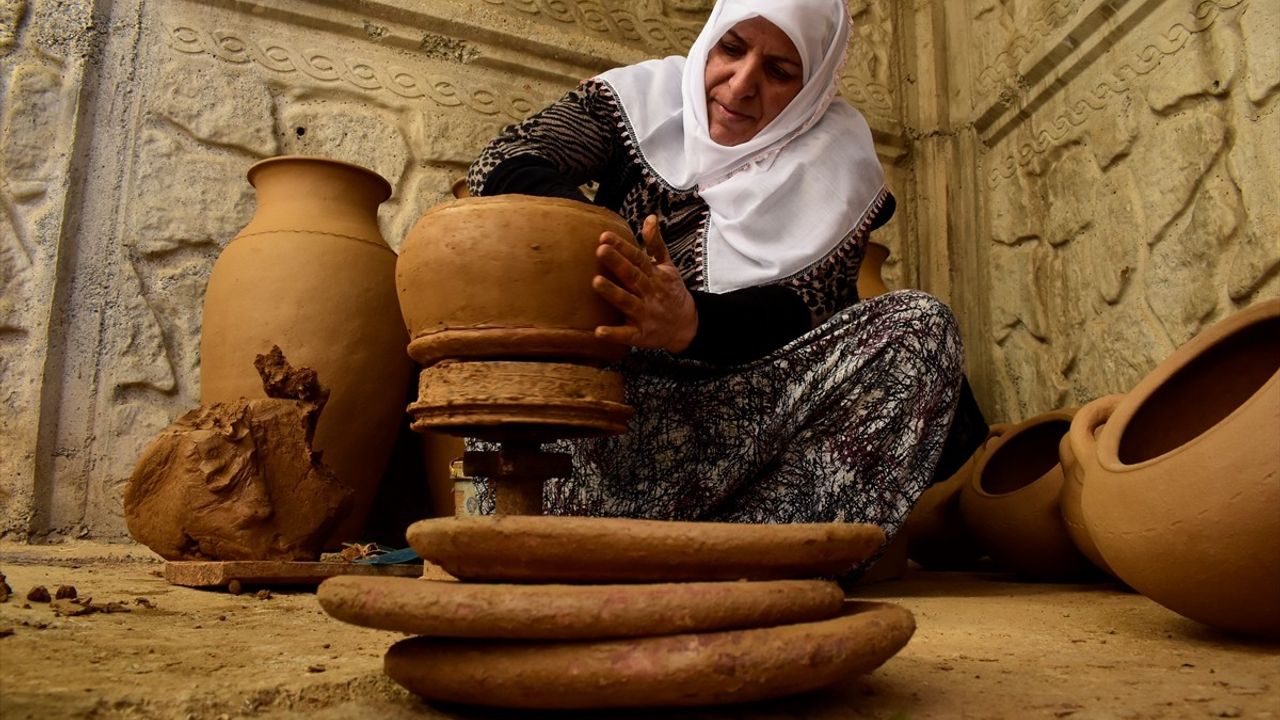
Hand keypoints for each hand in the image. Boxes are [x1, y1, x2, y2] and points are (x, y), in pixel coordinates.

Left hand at [593, 215, 697, 352]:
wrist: (686, 326)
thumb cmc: (671, 292)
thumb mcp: (667, 267)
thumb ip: (656, 244)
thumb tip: (650, 217)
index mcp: (654, 275)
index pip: (638, 258)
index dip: (622, 247)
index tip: (604, 236)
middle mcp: (650, 293)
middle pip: (632, 276)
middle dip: (617, 263)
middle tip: (600, 250)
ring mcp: (645, 314)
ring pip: (628, 302)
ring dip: (613, 293)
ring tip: (596, 282)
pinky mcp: (640, 335)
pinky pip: (626, 335)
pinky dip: (614, 334)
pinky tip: (598, 331)